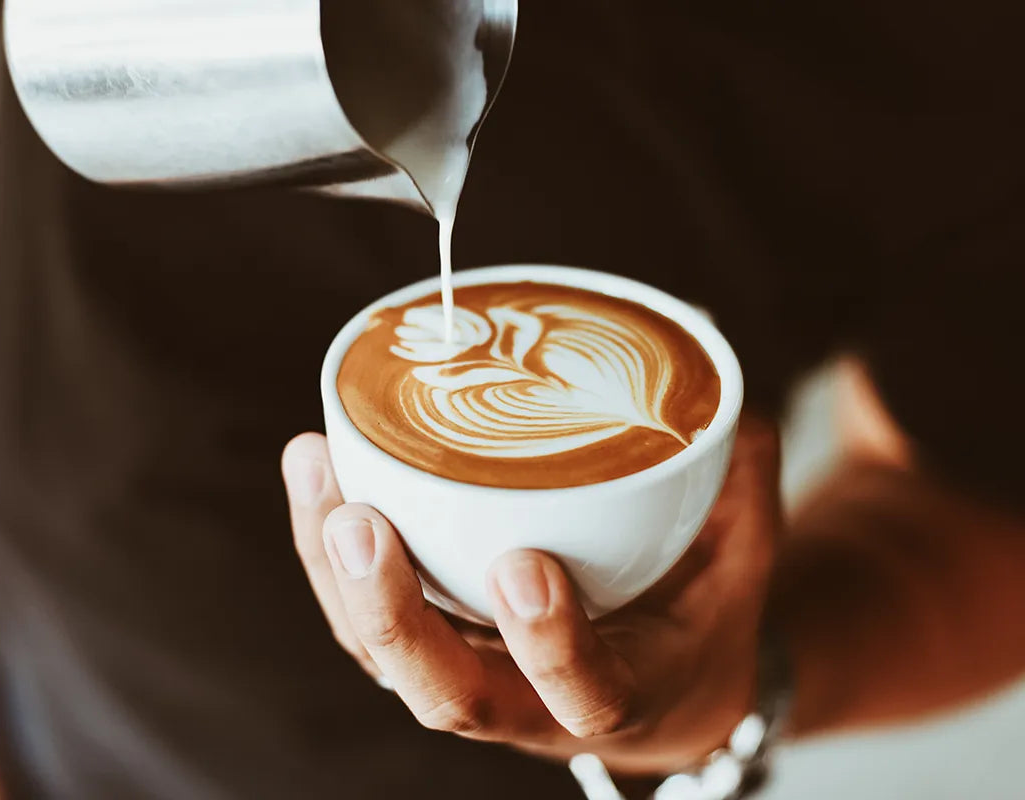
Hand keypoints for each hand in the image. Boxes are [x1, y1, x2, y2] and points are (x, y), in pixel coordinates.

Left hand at [282, 416, 781, 773]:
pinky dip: (326, 543)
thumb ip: (735, 462)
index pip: (585, 692)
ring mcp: (468, 675)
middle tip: (363, 521)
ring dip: (335, 568)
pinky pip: (359, 613)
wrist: (662, 683)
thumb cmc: (699, 610)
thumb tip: (705, 334)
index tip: (527, 565)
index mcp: (623, 692)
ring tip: (316, 465)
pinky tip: (314, 464)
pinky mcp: (427, 643)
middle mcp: (530, 705)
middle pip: (447, 694)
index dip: (550, 643)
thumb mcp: (741, 551)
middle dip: (393, 614)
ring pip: (382, 653)